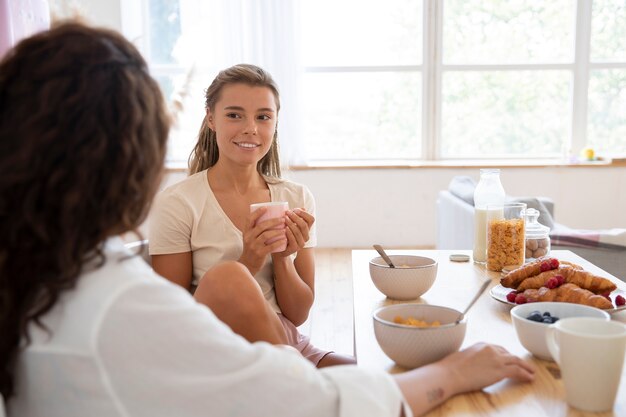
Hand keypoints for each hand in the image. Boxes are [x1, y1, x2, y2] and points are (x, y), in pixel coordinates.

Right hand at [239, 207, 287, 274]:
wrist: (248, 264)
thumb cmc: (252, 248)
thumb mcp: (250, 238)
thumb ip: (256, 229)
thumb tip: (268, 216)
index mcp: (246, 232)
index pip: (249, 219)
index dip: (257, 212)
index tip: (266, 207)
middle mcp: (248, 237)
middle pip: (261, 226)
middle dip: (273, 221)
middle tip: (283, 219)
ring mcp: (253, 246)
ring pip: (266, 235)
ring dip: (277, 231)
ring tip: (285, 230)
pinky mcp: (259, 253)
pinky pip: (270, 246)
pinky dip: (278, 242)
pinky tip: (284, 240)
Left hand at [275, 208, 314, 257]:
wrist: (277, 246)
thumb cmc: (283, 232)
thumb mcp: (289, 222)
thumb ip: (295, 215)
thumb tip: (303, 208)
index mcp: (306, 229)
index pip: (311, 219)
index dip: (304, 213)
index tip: (295, 209)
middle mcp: (306, 236)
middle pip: (304, 225)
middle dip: (295, 217)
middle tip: (287, 212)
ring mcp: (301, 243)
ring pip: (298, 232)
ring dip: (291, 224)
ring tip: (284, 219)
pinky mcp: (294, 249)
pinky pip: (294, 240)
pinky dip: (289, 233)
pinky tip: (284, 228)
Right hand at [394, 342, 534, 415]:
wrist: (449, 374)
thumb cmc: (450, 368)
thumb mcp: (463, 357)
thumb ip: (474, 357)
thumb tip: (476, 365)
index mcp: (481, 344)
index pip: (498, 348)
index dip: (506, 356)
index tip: (510, 360)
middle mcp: (491, 349)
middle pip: (509, 354)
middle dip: (517, 361)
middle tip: (524, 366)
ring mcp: (496, 359)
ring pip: (517, 361)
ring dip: (526, 367)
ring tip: (532, 372)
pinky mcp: (500, 370)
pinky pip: (517, 371)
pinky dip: (525, 374)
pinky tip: (529, 378)